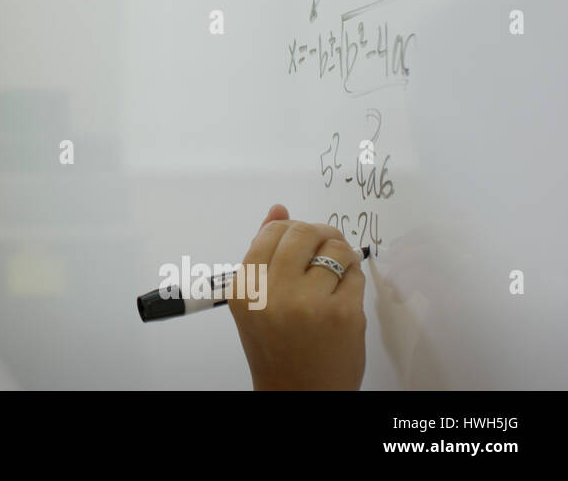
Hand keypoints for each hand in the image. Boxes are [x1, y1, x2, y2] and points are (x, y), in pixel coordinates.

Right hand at [228, 204, 366, 389]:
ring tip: (336, 270)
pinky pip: (355, 274)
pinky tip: (344, 291)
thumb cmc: (275, 346)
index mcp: (245, 289)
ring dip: (340, 254)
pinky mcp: (344, 314)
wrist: (297, 392)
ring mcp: (310, 303)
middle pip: (303, 233)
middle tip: (323, 248)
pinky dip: (353, 276)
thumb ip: (264, 254)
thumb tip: (278, 209)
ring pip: (334, 249)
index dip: (291, 229)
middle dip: (318, 235)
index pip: (271, 232)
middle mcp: (273, 293)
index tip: (300, 240)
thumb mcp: (256, 301)